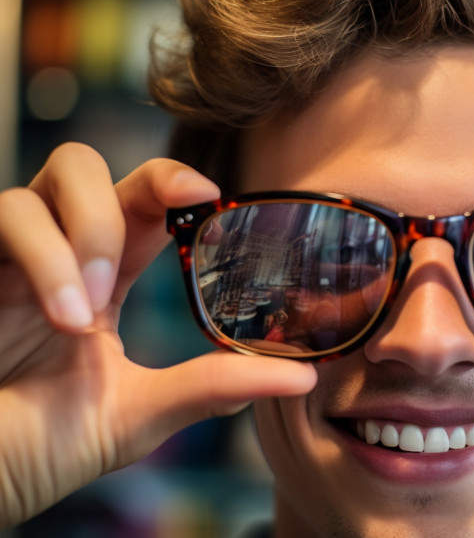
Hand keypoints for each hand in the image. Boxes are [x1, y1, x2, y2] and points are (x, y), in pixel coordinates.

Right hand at [0, 143, 316, 527]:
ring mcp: (5, 261)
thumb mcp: (141, 413)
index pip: (139, 204)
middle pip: (85, 169)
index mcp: (100, 280)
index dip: (173, 183)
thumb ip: (213, 387)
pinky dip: (44, 258)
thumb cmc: (45, 447)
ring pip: (39, 187)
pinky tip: (64, 315)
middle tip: (149, 250)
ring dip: (82, 238)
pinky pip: (4, 218)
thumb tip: (302, 376)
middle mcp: (54, 258)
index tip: (211, 194)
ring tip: (88, 309)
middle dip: (127, 192)